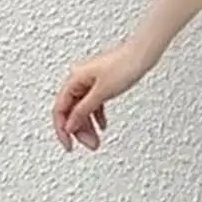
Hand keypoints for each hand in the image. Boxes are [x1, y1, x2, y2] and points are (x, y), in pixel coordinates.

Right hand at [52, 36, 158, 151]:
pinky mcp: (101, 84)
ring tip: (96, 141)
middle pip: (71, 111)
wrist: (141, 56)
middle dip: (79, 131)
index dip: (63, 130)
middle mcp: (78, 80)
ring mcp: (90, 82)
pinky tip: (102, 126)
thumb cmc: (124, 66)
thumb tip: (70, 125)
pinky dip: (96, 116)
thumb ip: (84, 110)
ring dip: (88, 126)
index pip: (60, 109)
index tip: (69, 145)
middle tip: (90, 145)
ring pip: (82, 109)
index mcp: (73, 80)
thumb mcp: (101, 93)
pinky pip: (93, 104)